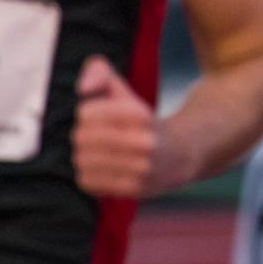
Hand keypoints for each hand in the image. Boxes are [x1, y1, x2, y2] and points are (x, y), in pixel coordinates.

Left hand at [72, 57, 158, 197]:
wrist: (181, 156)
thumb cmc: (143, 122)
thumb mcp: (127, 92)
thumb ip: (101, 73)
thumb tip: (83, 88)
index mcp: (141, 115)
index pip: (86, 112)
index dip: (87, 113)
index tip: (98, 116)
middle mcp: (144, 142)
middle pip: (81, 136)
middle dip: (83, 135)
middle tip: (96, 137)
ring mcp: (140, 169)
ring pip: (83, 160)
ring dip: (84, 156)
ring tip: (98, 153)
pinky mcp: (134, 190)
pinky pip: (87, 181)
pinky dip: (88, 175)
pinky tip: (103, 169)